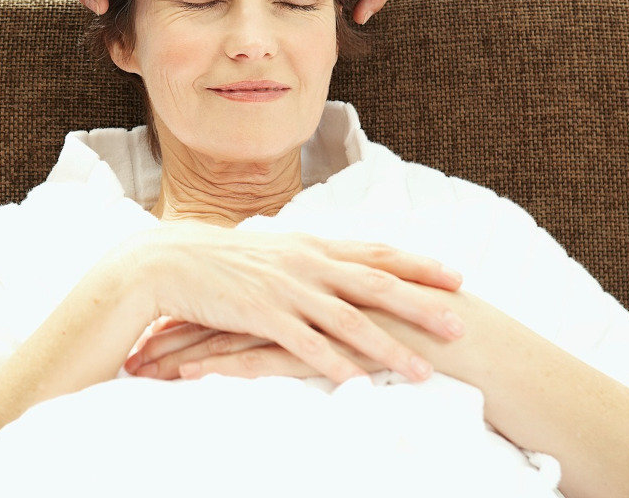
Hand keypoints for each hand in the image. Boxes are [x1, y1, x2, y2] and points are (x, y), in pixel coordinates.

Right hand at [130, 225, 466, 384]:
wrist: (166, 260)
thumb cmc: (216, 258)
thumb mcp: (268, 251)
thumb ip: (304, 260)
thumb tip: (333, 266)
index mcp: (310, 246)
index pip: (376, 252)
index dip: (418, 264)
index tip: (455, 275)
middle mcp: (305, 263)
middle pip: (375, 283)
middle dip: (422, 304)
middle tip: (462, 323)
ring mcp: (284, 289)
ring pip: (349, 319)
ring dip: (389, 347)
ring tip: (423, 371)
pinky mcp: (260, 314)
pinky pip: (305, 343)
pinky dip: (334, 364)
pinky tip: (358, 384)